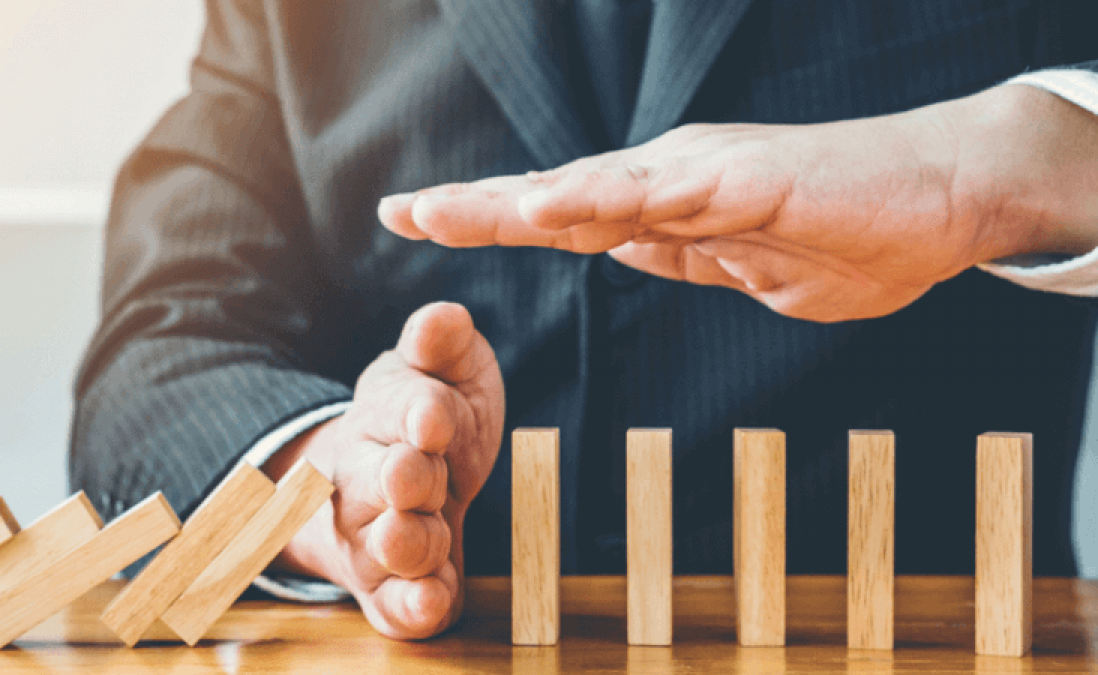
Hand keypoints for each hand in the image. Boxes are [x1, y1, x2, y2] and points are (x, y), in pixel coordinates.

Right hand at [267, 302, 503, 639]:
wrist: (396, 482)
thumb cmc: (431, 418)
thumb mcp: (443, 371)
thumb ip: (443, 344)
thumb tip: (444, 317)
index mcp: (383, 418)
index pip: (398, 411)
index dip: (418, 415)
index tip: (434, 417)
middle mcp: (366, 482)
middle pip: (378, 483)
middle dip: (402, 479)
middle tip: (420, 475)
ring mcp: (374, 539)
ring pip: (385, 547)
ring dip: (408, 543)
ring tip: (427, 536)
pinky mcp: (391, 591)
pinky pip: (395, 607)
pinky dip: (412, 607)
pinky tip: (431, 602)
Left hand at [379, 84, 1097, 321]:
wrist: (945, 201)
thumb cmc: (852, 236)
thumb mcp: (744, 270)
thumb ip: (682, 258)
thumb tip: (624, 253)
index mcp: (666, 206)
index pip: (561, 217)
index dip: (490, 222)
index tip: (421, 224)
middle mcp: (670, 180)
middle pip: (556, 196)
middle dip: (474, 209)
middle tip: (400, 214)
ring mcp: (704, 175)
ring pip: (589, 186)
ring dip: (510, 202)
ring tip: (437, 213)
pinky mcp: (746, 180)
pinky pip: (659, 193)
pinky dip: (597, 198)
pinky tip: (544, 207)